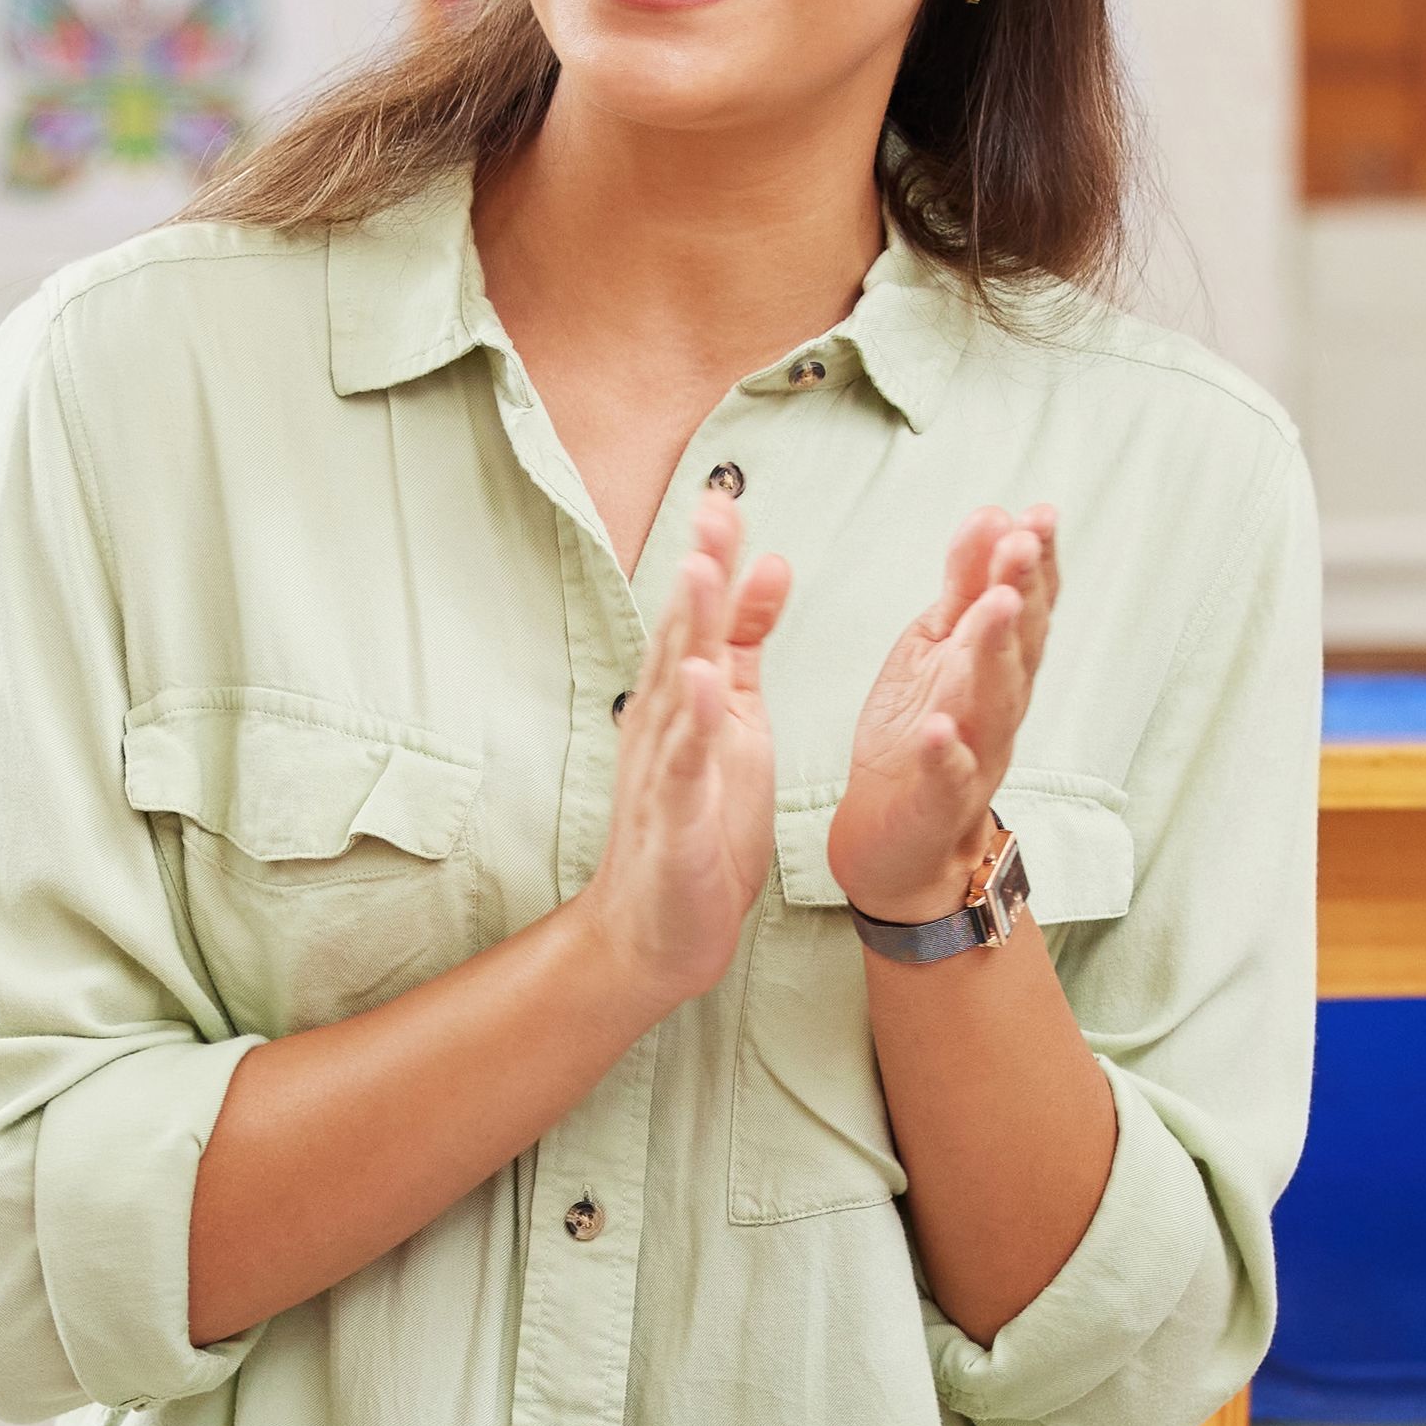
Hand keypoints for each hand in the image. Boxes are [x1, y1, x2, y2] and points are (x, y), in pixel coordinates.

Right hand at [577, 509, 793, 1013]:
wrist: (657, 933)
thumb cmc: (698, 827)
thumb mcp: (736, 719)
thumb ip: (746, 644)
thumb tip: (768, 564)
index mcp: (689, 701)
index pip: (701, 616)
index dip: (713, 555)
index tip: (727, 493)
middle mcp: (668, 727)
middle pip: (683, 636)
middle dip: (699, 570)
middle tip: (711, 503)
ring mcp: (667, 774)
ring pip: (678, 691)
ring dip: (686, 630)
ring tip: (699, 571)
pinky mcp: (676, 825)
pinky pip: (686, 770)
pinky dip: (695, 727)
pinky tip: (706, 688)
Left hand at [829, 501, 1060, 914]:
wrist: (899, 835)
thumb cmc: (924, 731)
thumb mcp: (939, 644)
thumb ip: (964, 584)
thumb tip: (994, 513)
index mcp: (997, 662)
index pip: (1026, 604)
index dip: (1037, 562)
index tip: (1040, 515)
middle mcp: (999, 704)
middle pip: (1019, 645)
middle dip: (1023, 592)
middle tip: (1023, 544)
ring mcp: (975, 753)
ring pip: (994, 701)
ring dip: (996, 653)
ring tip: (993, 607)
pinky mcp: (940, 800)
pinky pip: (949, 776)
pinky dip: (948, 754)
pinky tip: (941, 729)